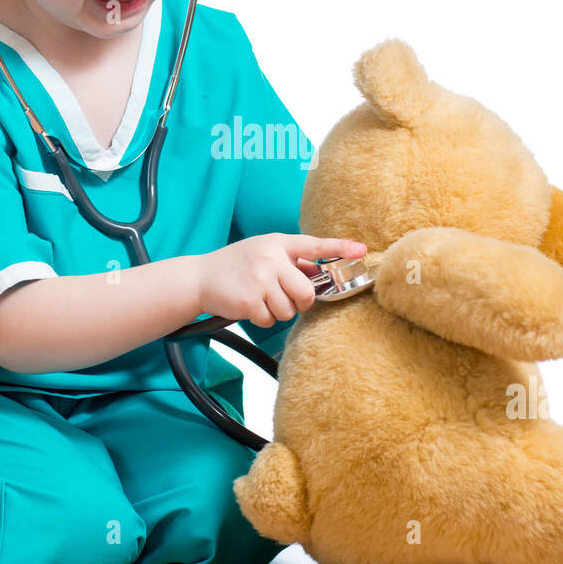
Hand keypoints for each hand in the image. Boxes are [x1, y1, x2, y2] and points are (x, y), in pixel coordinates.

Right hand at [198, 234, 367, 327]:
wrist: (200, 278)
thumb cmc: (237, 265)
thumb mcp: (264, 252)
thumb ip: (291, 260)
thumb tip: (320, 275)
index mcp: (278, 243)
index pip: (315, 245)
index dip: (341, 248)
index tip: (362, 250)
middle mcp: (271, 259)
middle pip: (306, 292)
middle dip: (301, 302)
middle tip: (288, 300)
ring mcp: (259, 279)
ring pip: (288, 310)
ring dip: (278, 311)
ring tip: (260, 299)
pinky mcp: (249, 301)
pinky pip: (270, 320)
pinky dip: (262, 319)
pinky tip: (250, 306)